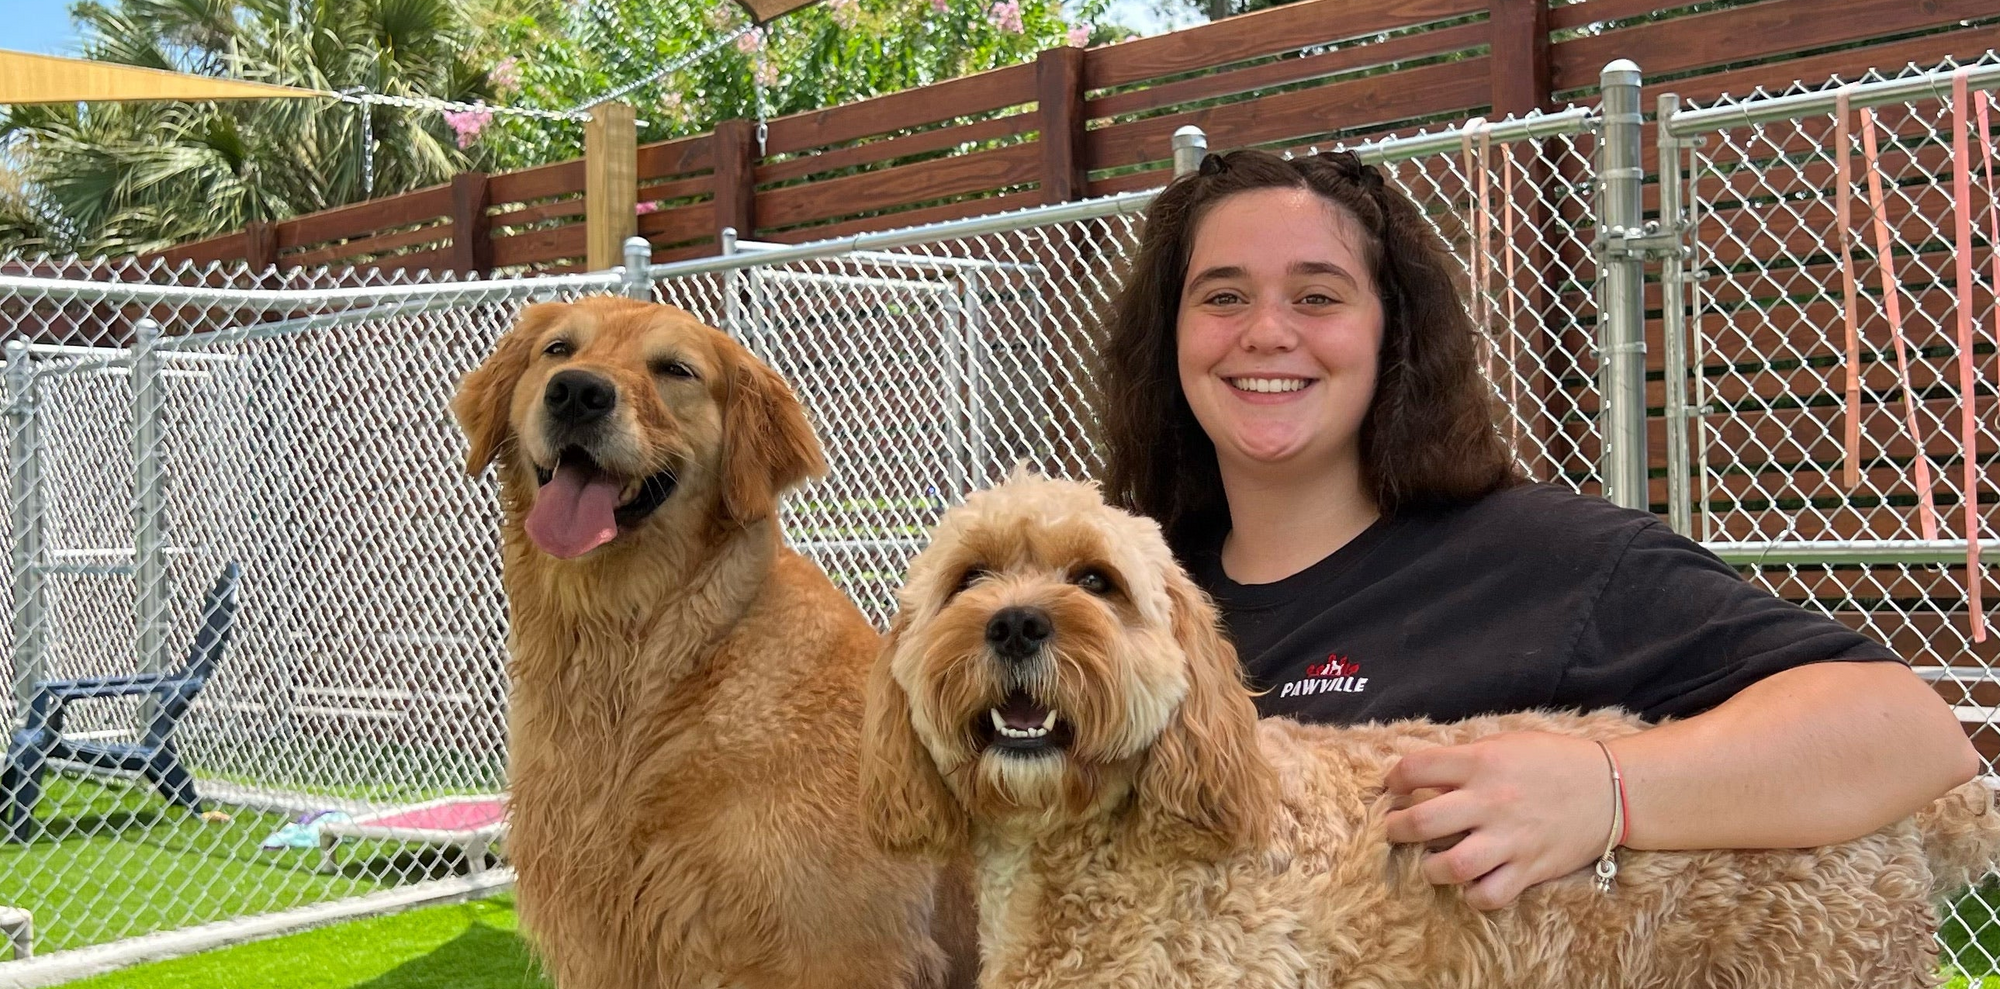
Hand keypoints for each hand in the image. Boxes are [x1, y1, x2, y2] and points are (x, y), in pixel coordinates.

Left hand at [1381, 731, 1615, 910]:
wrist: (1612, 788)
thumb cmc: (1554, 761)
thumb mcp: (1506, 744)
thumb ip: (1466, 758)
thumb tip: (1425, 776)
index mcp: (1482, 763)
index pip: (1416, 768)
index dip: (1395, 778)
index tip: (1394, 786)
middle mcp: (1491, 801)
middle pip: (1422, 821)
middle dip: (1397, 828)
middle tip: (1395, 829)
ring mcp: (1510, 839)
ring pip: (1451, 866)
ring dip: (1429, 868)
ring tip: (1429, 861)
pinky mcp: (1530, 869)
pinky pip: (1489, 895)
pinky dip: (1472, 895)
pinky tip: (1469, 884)